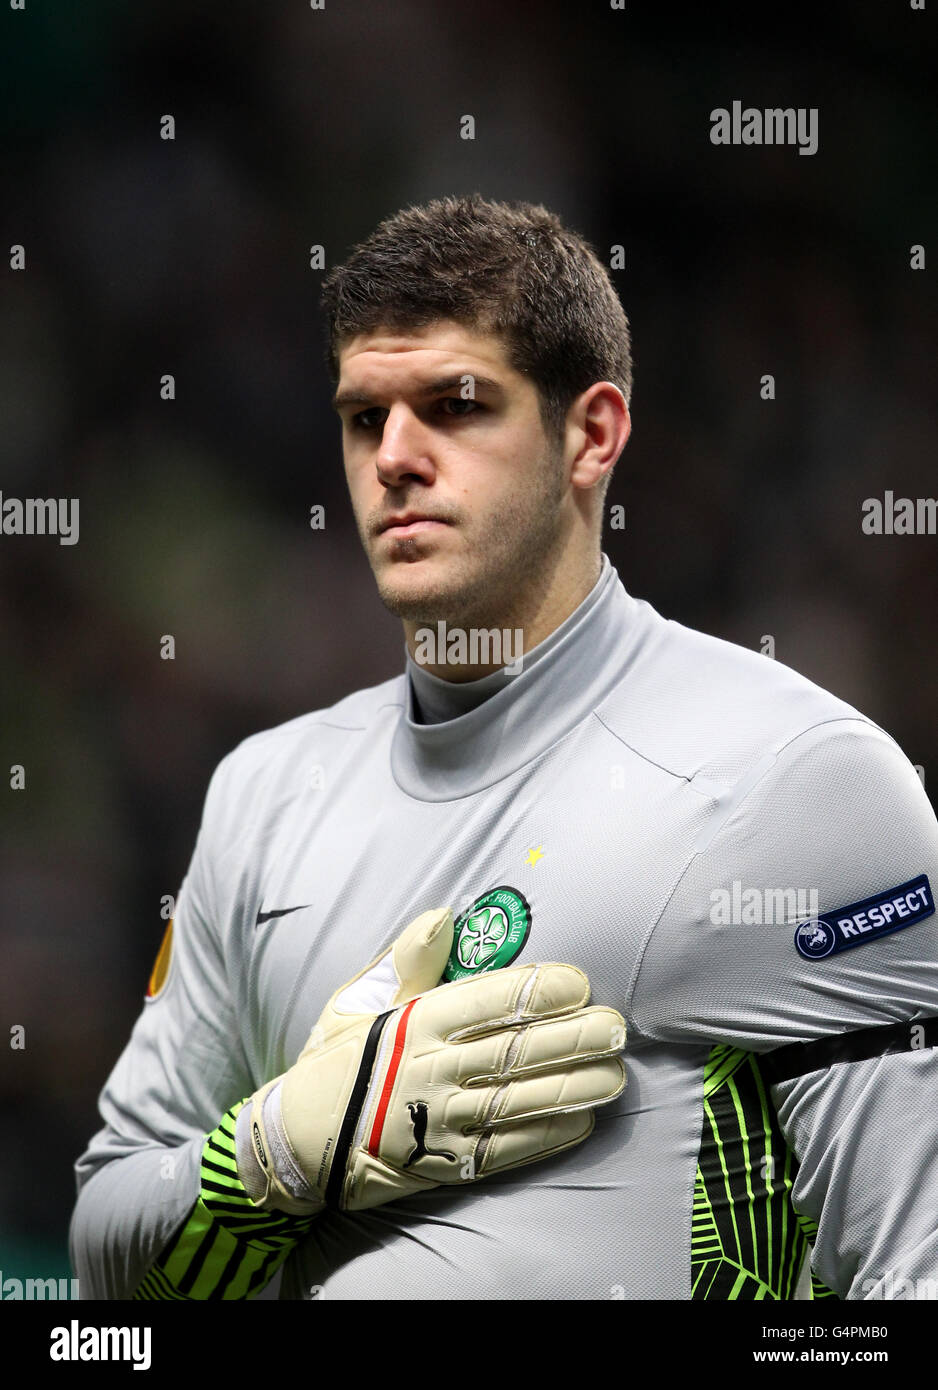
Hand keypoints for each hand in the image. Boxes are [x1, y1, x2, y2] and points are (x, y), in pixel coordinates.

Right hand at [237, 907, 625, 1212]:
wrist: (296, 1141)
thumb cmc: (336, 1061)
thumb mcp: (357, 1000)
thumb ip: (406, 959)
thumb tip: (444, 915)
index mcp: (411, 1024)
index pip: (486, 1002)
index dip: (539, 990)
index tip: (579, 982)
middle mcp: (428, 1070)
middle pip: (514, 1051)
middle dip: (572, 1037)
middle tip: (616, 1025)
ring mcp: (436, 1120)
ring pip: (518, 1101)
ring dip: (573, 1087)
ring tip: (615, 1072)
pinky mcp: (443, 1164)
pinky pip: (505, 1150)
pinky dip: (547, 1135)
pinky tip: (583, 1120)